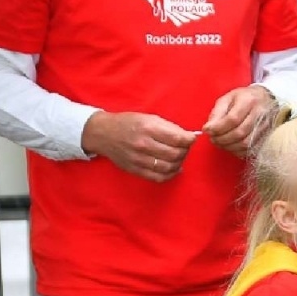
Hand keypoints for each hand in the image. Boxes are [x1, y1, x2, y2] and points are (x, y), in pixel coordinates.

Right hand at [81, 110, 197, 181]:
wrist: (104, 133)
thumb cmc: (128, 123)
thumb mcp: (148, 118)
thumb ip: (168, 127)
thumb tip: (187, 137)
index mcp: (148, 128)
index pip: (177, 138)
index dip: (189, 140)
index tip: (192, 138)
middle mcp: (143, 145)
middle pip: (175, 154)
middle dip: (185, 151)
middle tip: (185, 148)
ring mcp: (139, 159)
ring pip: (169, 167)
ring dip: (179, 163)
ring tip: (179, 157)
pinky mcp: (135, 170)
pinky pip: (158, 177)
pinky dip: (170, 175)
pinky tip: (173, 169)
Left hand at [202, 85, 275, 157]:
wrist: (266, 98)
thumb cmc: (244, 98)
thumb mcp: (228, 98)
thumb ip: (217, 113)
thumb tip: (208, 128)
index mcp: (248, 100)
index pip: (232, 119)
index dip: (218, 128)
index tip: (207, 131)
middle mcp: (259, 114)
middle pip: (239, 132)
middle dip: (222, 139)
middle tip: (212, 139)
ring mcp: (264, 126)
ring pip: (245, 143)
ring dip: (229, 146)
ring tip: (220, 143)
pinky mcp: (266, 136)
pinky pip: (251, 149)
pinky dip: (238, 151)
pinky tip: (230, 146)